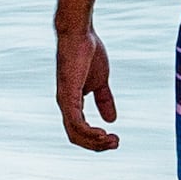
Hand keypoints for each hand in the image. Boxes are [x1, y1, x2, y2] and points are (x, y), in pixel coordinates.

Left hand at [56, 24, 117, 151]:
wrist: (79, 34)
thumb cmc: (88, 53)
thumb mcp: (101, 81)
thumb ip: (104, 100)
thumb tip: (112, 119)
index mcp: (72, 102)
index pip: (80, 130)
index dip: (97, 139)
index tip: (115, 138)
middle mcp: (65, 105)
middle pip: (76, 137)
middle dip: (97, 145)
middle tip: (116, 143)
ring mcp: (65, 101)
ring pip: (75, 133)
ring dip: (95, 142)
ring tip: (112, 140)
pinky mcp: (68, 95)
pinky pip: (76, 122)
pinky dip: (88, 132)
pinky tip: (102, 134)